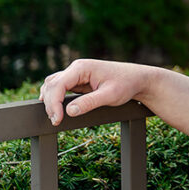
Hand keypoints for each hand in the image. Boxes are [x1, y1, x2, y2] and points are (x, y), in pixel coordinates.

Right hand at [38, 59, 152, 126]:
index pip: (58, 84)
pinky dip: (55, 98)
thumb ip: (90, 103)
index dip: (54, 103)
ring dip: (50, 101)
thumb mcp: (110, 95)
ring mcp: (76, 73)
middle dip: (50, 104)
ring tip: (56, 118)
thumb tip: (69, 111)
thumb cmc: (127, 84)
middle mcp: (77, 68)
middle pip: (51, 85)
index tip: (58, 119)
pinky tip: (56, 109)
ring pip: (52, 85)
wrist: (138, 79)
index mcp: (82, 67)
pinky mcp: (78, 80)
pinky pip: (59, 88)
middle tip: (57, 122)